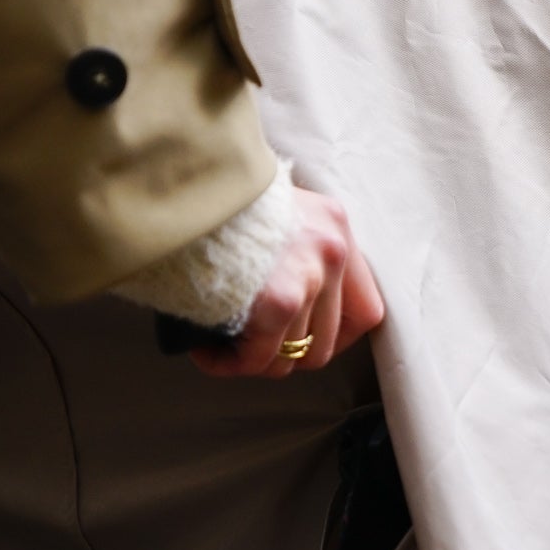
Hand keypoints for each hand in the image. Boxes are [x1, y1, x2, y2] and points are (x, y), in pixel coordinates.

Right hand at [190, 188, 384, 379]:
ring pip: (288, 356)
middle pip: (324, 342)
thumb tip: (289, 311)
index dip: (334, 339)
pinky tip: (205, 352)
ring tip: (219, 346)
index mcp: (334, 226)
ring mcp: (310, 277)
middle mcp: (332, 251)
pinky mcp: (281, 301)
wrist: (184, 184)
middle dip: (283, 356)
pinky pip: (257, 358)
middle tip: (249, 349)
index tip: (300, 343)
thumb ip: (295, 250)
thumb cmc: (215, 200)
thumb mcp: (273, 211)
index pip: (365, 309)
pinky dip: (228, 364)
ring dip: (251, 360)